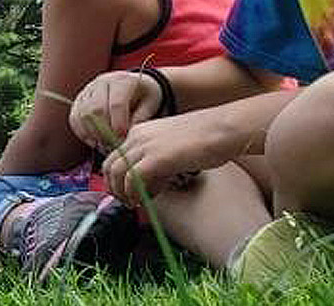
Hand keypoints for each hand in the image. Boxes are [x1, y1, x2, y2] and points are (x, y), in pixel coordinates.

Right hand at [68, 69, 161, 151]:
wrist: (134, 86)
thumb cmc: (143, 97)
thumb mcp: (149, 106)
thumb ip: (138, 121)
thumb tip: (122, 139)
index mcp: (122, 80)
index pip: (116, 104)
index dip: (119, 125)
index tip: (123, 140)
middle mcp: (101, 82)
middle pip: (96, 109)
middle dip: (104, 132)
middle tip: (114, 146)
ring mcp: (87, 90)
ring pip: (82, 115)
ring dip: (93, 134)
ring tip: (105, 145)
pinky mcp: (79, 100)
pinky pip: (74, 119)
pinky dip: (83, 133)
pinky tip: (95, 141)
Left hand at [101, 106, 247, 205]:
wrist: (224, 129)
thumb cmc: (206, 139)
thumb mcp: (172, 147)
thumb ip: (157, 162)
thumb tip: (148, 184)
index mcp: (140, 131)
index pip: (115, 157)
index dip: (117, 178)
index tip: (128, 192)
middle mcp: (138, 136)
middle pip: (110, 165)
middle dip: (114, 188)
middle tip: (127, 201)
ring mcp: (146, 146)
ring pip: (117, 173)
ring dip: (122, 193)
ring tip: (135, 204)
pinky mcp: (156, 158)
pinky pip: (132, 179)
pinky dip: (134, 193)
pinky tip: (143, 200)